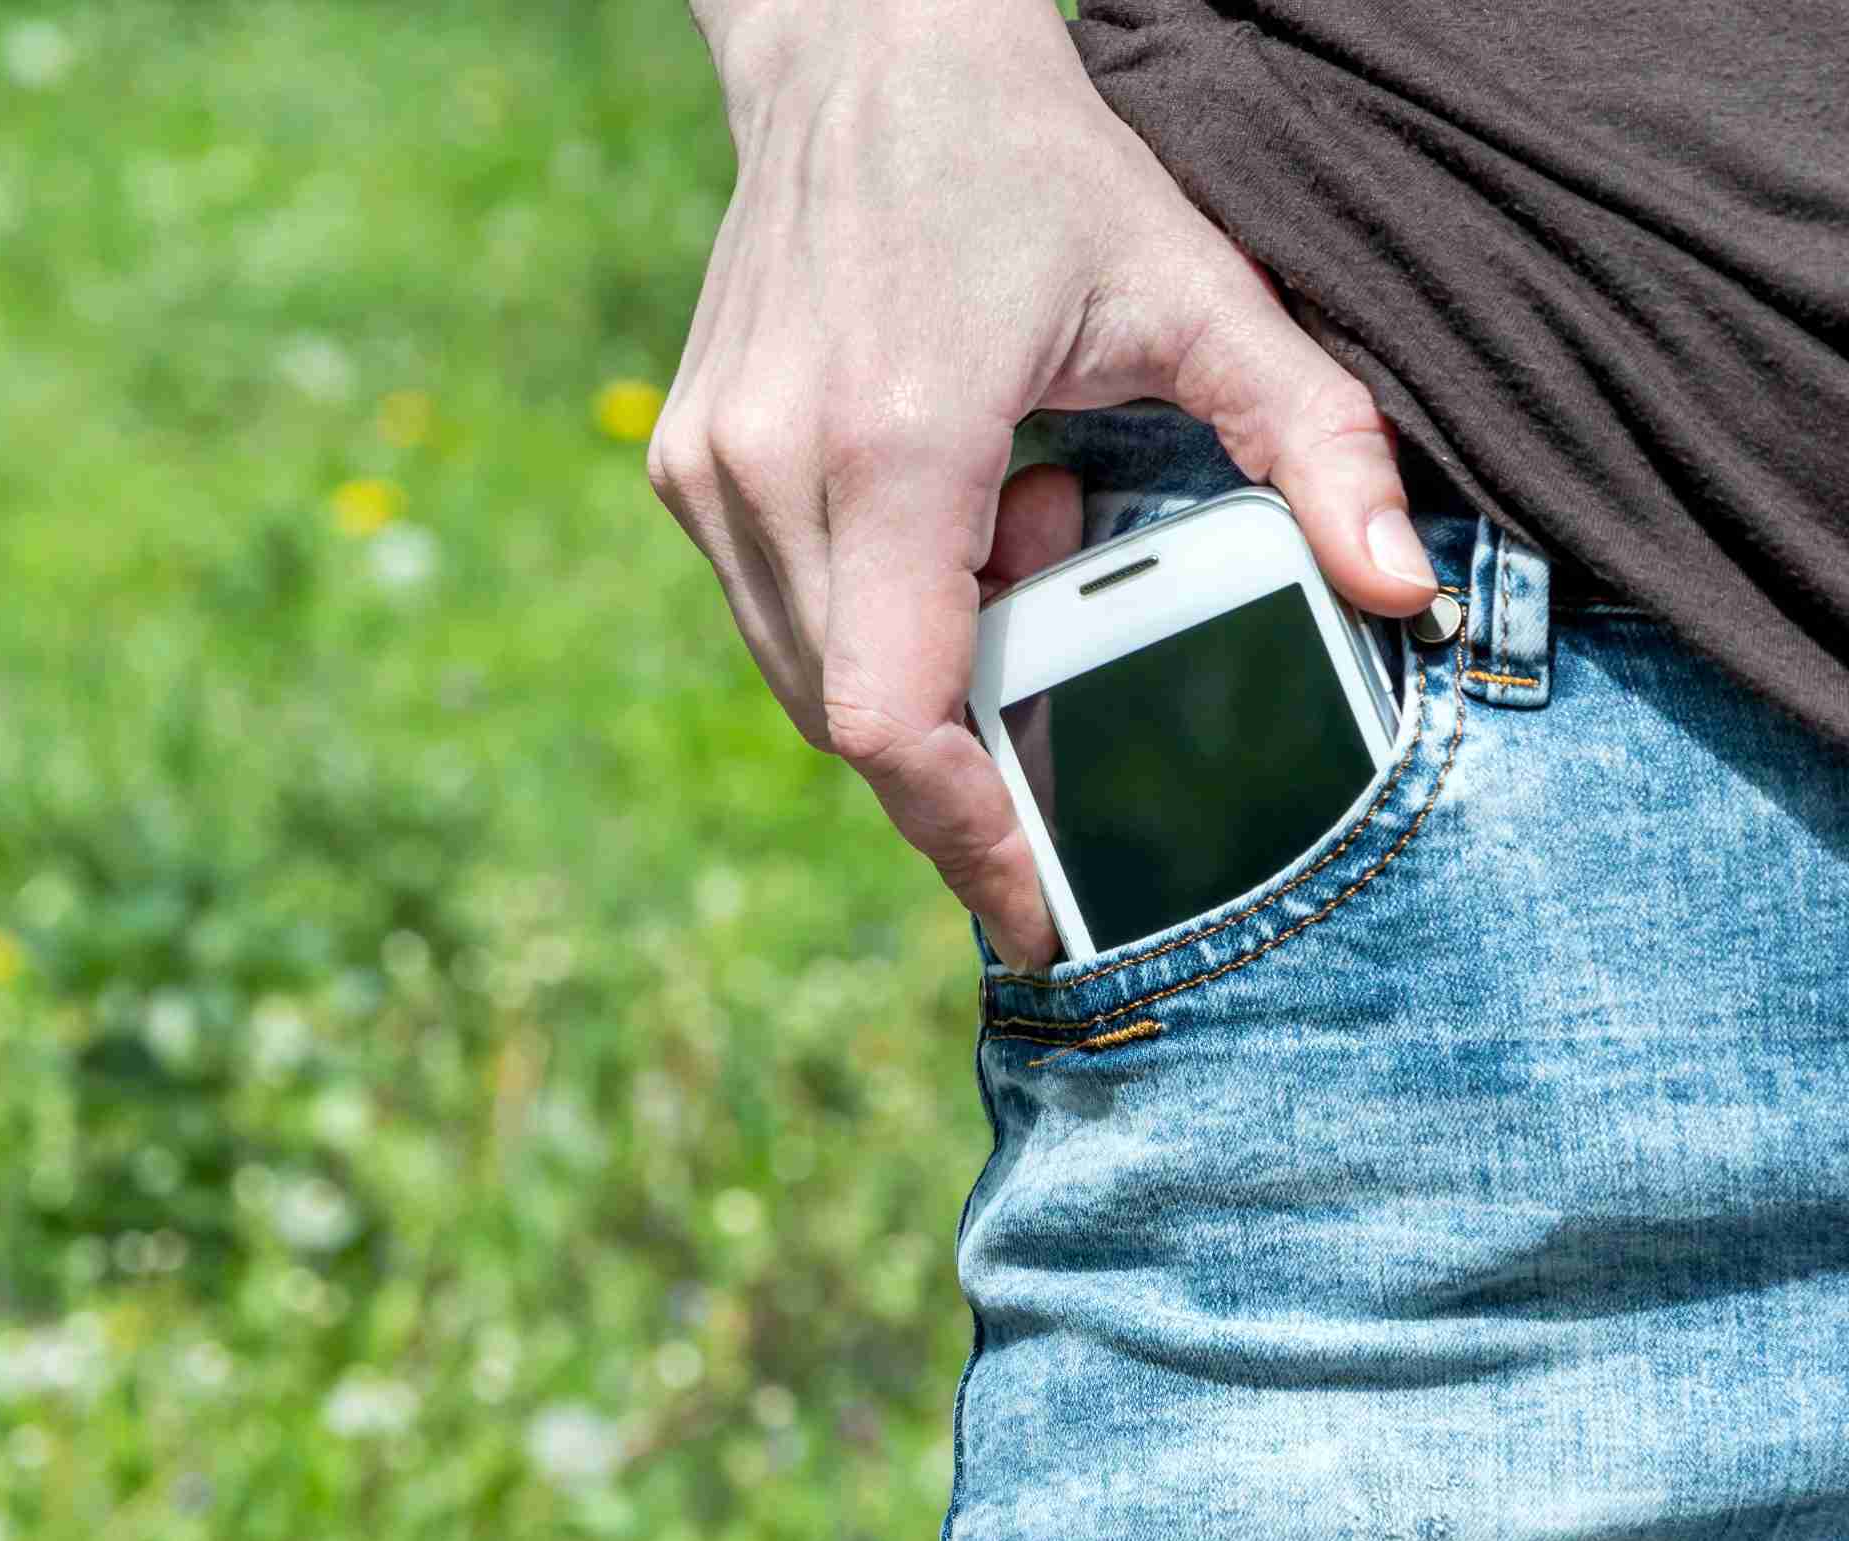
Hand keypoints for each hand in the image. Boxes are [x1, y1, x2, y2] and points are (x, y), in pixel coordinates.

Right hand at [649, 0, 1437, 971]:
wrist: (862, 54)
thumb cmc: (1026, 163)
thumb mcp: (1198, 291)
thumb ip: (1316, 444)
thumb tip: (1404, 585)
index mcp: (893, 442)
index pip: (895, 715)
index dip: (969, 835)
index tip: (1035, 904)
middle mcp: (772, 469)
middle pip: (858, 717)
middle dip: (975, 729)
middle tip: (1067, 620)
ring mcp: (711, 469)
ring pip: (811, 674)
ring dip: (927, 657)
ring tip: (1018, 510)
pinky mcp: (689, 463)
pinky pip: (781, 612)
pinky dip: (875, 606)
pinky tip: (951, 493)